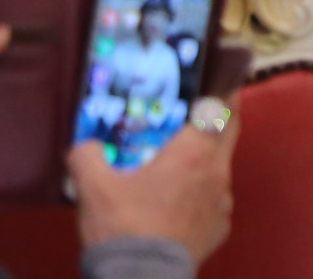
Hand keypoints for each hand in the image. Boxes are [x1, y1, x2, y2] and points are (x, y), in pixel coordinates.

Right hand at [69, 104, 238, 263]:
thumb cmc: (123, 226)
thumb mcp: (93, 187)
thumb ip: (87, 156)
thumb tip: (84, 144)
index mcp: (194, 153)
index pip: (221, 109)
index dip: (223, 93)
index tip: (220, 83)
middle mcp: (217, 171)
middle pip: (228, 134)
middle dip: (220, 119)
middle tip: (203, 113)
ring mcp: (223, 202)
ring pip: (220, 170)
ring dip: (205, 163)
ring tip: (179, 167)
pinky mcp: (221, 228)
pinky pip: (213, 202)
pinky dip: (200, 196)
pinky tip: (177, 205)